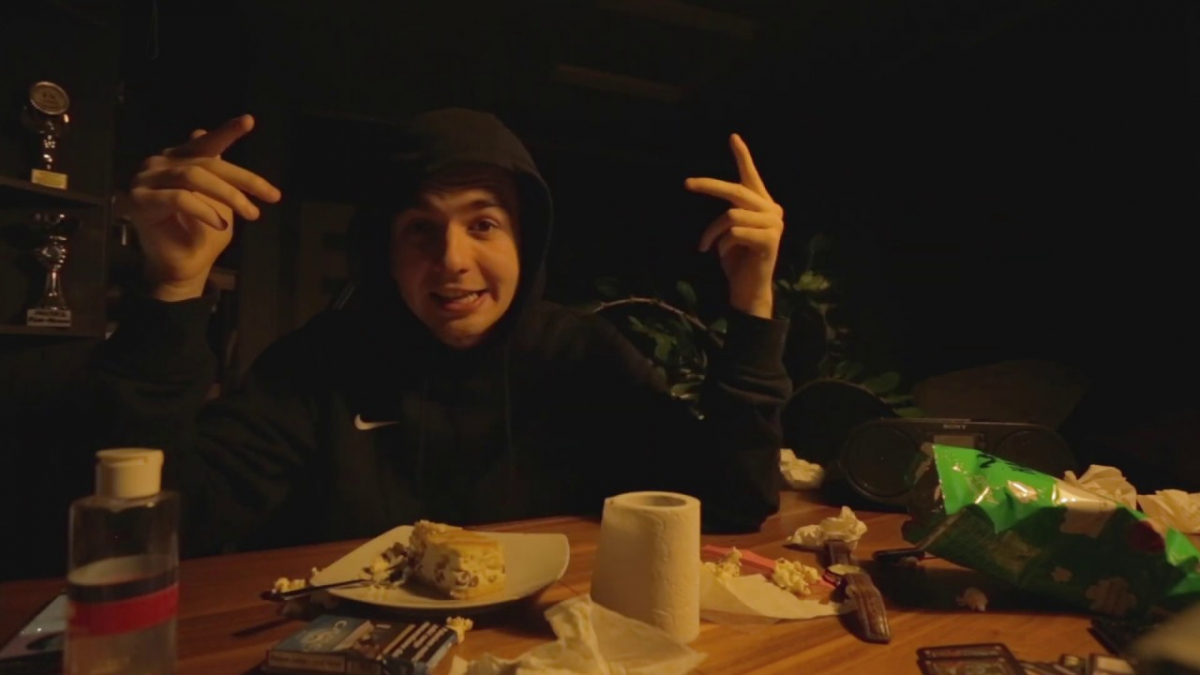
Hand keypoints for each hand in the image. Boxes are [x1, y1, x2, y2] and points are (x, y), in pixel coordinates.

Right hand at [119, 114, 280, 300]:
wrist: (183, 266)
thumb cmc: (202, 234)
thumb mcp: (219, 201)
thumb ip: (214, 170)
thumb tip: (199, 128)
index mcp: (179, 160)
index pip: (205, 143)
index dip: (226, 132)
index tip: (249, 121)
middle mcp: (160, 164)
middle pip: (207, 163)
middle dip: (244, 180)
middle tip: (273, 196)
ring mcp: (146, 180)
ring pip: (194, 176)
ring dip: (228, 195)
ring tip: (252, 213)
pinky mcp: (139, 200)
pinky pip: (179, 198)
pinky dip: (204, 210)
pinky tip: (220, 224)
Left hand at [686, 133, 783, 318]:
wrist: (747, 290)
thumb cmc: (737, 260)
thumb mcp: (729, 232)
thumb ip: (731, 213)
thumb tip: (723, 206)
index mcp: (763, 205)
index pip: (751, 177)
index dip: (743, 156)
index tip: (733, 137)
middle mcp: (773, 211)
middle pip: (736, 190)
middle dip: (709, 185)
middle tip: (687, 183)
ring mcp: (774, 225)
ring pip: (731, 215)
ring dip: (713, 231)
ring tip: (707, 246)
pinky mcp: (769, 241)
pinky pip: (735, 231)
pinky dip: (722, 243)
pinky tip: (722, 254)